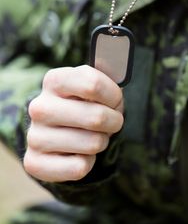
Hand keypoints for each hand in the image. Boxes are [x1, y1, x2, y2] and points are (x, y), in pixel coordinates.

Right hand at [24, 65, 123, 181]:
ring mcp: (35, 136)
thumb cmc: (85, 103)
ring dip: (102, 141)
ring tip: (92, 135)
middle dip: (114, 121)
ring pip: (93, 144)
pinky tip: (78, 152)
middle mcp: (39, 107)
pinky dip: (88, 161)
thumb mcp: (96, 84)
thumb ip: (108, 72)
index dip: (114, 96)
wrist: (59, 131)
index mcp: (54, 80)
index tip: (115, 100)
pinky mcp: (35, 163)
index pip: (93, 84)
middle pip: (97, 117)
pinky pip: (80, 167)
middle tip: (110, 121)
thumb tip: (117, 56)